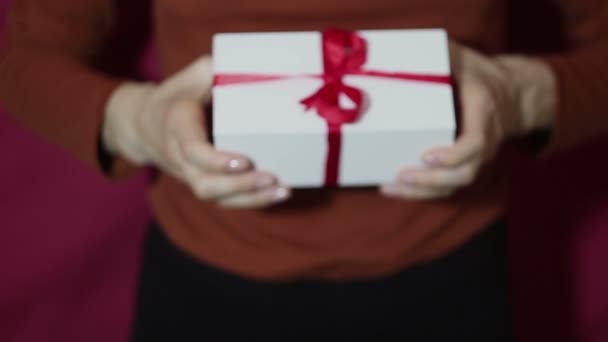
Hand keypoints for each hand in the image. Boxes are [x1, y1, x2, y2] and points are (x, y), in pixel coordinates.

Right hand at [102, 56, 290, 207]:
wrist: (144, 125)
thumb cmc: (177, 95)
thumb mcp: (192, 75)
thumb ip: (215, 69)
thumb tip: (252, 67)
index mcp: (176, 126)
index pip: (192, 150)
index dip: (216, 160)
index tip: (245, 161)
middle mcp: (179, 156)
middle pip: (205, 183)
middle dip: (239, 185)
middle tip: (272, 176)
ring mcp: (189, 174)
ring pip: (214, 197)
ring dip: (250, 198)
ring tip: (281, 191)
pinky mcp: (202, 182)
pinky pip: (222, 200)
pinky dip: (250, 201)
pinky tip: (276, 195)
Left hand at [381, 42, 556, 199]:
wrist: (513, 94)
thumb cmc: (479, 74)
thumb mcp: (461, 57)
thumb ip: (437, 55)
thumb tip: (399, 52)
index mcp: (484, 110)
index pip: (475, 142)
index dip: (453, 155)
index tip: (426, 156)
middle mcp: (486, 140)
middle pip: (464, 173)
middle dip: (431, 180)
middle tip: (400, 176)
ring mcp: (478, 157)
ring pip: (454, 184)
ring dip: (421, 191)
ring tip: (390, 188)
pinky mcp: (466, 165)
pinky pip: (448, 186)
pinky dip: (422, 192)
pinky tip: (395, 189)